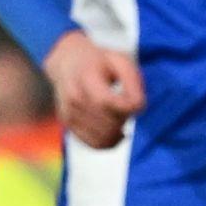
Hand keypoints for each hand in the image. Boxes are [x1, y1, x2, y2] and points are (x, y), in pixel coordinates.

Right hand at [44, 30, 143, 149]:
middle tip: (128, 106)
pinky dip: (111, 142)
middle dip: (124, 119)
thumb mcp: (119, 61)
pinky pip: (94, 144)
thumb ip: (132, 82)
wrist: (67, 62)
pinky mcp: (69, 125)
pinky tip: (117, 131)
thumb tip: (138, 107)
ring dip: (119, 131)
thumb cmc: (99, 61)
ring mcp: (69, 113)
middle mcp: (73, 97)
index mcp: (86, 76)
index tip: (137, 103)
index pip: (105, 102)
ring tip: (121, 115)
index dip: (126, 108)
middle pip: (106, 122)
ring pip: (102, 137)